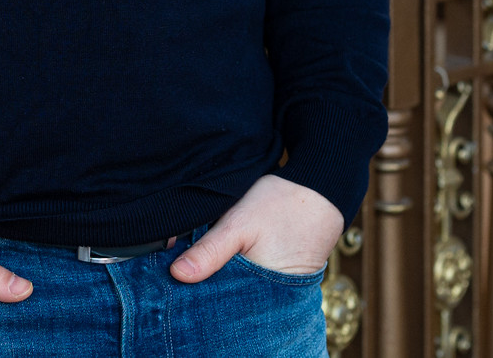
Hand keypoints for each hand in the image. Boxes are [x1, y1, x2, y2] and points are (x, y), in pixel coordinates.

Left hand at [169, 175, 343, 283]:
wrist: (321, 189)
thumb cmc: (281, 205)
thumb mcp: (239, 224)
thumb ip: (209, 250)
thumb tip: (177, 274)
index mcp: (261, 294)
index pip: (218, 304)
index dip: (194, 291)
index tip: (170, 277)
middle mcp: (273, 300)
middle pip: (228, 299)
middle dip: (205, 286)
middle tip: (179, 266)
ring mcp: (280, 291)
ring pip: (239, 290)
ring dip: (220, 278)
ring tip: (199, 260)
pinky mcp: (283, 279)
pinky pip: (253, 281)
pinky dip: (237, 272)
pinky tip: (222, 258)